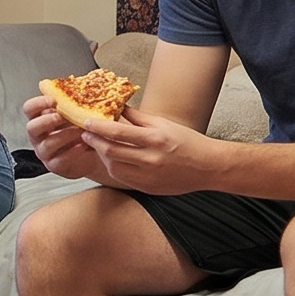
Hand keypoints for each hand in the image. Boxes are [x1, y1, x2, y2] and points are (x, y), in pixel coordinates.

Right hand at [23, 94, 108, 182]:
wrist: (91, 154)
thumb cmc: (80, 131)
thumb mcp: (75, 114)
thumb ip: (72, 102)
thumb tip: (79, 84)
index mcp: (40, 119)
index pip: (29, 109)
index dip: (38, 103)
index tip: (52, 100)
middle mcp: (38, 136)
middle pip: (31, 127)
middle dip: (47, 121)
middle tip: (63, 116)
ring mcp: (44, 152)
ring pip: (47, 144)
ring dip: (65, 135)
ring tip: (80, 130)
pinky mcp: (54, 166)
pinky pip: (60, 159)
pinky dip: (73, 151)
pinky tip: (84, 144)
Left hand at [79, 111, 214, 195]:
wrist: (208, 167)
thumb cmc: (188, 142)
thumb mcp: (164, 124)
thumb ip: (138, 117)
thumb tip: (117, 106)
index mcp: (155, 139)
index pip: (117, 132)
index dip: (97, 127)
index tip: (86, 121)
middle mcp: (150, 159)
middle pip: (110, 151)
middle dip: (94, 141)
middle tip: (86, 134)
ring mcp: (148, 176)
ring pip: (113, 167)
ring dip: (102, 155)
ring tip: (99, 145)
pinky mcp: (147, 188)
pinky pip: (122, 178)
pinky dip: (113, 167)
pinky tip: (113, 159)